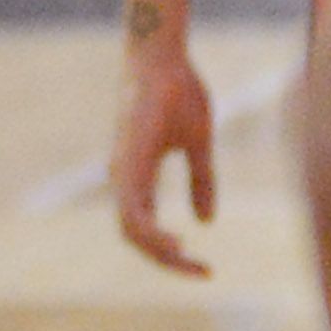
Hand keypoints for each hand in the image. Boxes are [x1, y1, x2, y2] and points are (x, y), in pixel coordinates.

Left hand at [106, 42, 221, 277]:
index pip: (146, 229)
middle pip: (137, 237)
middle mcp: (125, 178)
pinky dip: (150, 232)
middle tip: (202, 272)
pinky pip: (132, 209)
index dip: (172, 253)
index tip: (205, 267)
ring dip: (160, 252)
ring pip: (132, 230)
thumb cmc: (178, 93)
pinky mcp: (129, 161)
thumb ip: (202, 181)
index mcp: (137, 177)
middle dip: (169, 260)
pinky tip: (173, 242)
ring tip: (188, 261)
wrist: (163, 58)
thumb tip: (206, 221)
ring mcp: (124, 170)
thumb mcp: (198, 144)